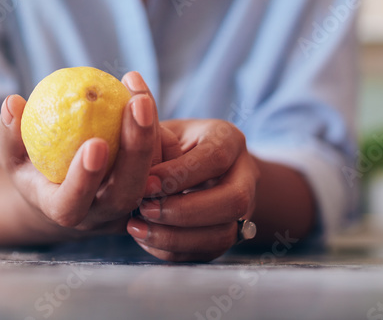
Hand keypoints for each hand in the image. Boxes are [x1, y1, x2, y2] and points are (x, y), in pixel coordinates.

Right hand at [0, 71, 161, 235]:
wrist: (64, 193)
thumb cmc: (33, 170)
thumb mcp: (13, 156)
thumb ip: (10, 134)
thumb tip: (13, 103)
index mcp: (64, 212)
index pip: (74, 203)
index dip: (85, 179)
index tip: (95, 143)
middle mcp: (101, 216)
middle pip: (126, 193)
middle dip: (137, 150)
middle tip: (137, 106)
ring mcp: (129, 207)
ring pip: (152, 177)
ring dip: (152, 134)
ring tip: (140, 94)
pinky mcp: (148, 190)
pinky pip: (160, 161)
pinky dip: (156, 127)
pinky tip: (140, 91)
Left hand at [127, 117, 259, 261]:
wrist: (189, 165)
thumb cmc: (169, 142)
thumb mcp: (163, 129)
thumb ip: (152, 140)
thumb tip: (137, 160)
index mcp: (229, 140)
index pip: (216, 157)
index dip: (180, 174)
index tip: (145, 183)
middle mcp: (245, 175)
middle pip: (234, 200)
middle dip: (184, 211)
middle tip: (144, 209)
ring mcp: (242, 209)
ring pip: (224, 234)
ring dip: (177, 237)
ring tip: (138, 228)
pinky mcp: (228, 235)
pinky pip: (207, 252)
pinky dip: (173, 250)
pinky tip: (146, 238)